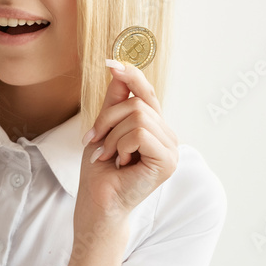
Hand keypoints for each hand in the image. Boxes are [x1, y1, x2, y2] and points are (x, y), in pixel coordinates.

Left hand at [76, 60, 178, 226]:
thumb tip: (118, 68)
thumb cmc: (100, 170)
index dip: (132, 75)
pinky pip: (140, 133)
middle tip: (94, 141)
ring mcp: (171, 149)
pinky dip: (121, 145)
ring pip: (138, 116)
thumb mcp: (104, 128)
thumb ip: (115, 101)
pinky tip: (120, 162)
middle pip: (137, 103)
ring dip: (112, 136)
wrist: (98, 202)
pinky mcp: (168, 161)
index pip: (146, 93)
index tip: (111, 62)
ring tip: (108, 156)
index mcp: (155, 128)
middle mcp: (167, 136)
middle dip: (108, 119)